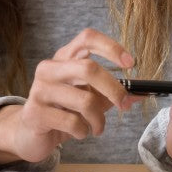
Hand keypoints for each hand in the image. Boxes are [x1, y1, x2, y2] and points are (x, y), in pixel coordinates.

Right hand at [0, 29, 138, 167]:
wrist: (29, 132)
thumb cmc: (63, 110)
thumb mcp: (88, 98)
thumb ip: (110, 93)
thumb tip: (141, 93)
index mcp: (63, 58)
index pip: (87, 38)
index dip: (111, 47)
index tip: (131, 64)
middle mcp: (49, 68)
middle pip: (88, 67)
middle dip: (114, 89)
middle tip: (124, 105)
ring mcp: (40, 89)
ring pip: (84, 100)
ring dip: (99, 120)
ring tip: (96, 127)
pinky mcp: (36, 112)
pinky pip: (73, 122)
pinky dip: (83, 132)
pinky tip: (78, 132)